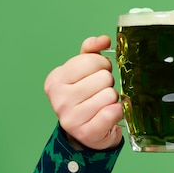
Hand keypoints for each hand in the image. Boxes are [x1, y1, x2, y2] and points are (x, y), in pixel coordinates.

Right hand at [44, 35, 122, 150]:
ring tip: (104, 103)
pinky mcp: (86, 132)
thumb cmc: (87, 95)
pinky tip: (110, 113)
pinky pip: (113, 112)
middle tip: (101, 90)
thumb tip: (104, 40)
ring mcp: (70, 118)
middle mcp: (59, 98)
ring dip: (113, 98)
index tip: (98, 73)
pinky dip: (118, 110)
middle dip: (108, 82)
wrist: (87, 130)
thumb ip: (92, 50)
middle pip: (103, 77)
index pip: (92, 60)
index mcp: (55, 79)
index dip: (103, 65)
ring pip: (110, 94)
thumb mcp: (84, 70)